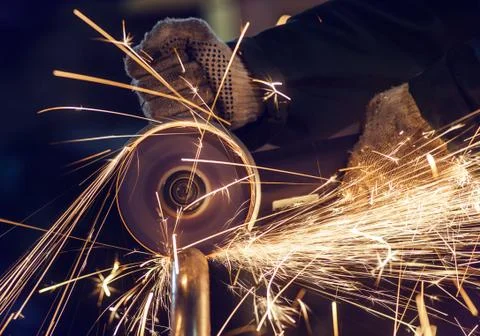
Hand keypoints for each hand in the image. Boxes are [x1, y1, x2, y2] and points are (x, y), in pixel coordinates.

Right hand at [125, 18, 261, 128]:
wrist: (243, 81)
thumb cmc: (216, 56)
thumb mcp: (196, 31)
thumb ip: (166, 30)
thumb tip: (141, 49)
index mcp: (149, 67)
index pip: (133, 67)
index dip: (158, 62)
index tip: (183, 56)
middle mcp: (149, 91)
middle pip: (145, 88)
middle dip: (179, 77)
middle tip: (200, 72)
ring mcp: (162, 112)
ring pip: (158, 108)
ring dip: (189, 94)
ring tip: (207, 88)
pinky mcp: (178, 129)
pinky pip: (175, 124)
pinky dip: (197, 111)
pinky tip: (210, 104)